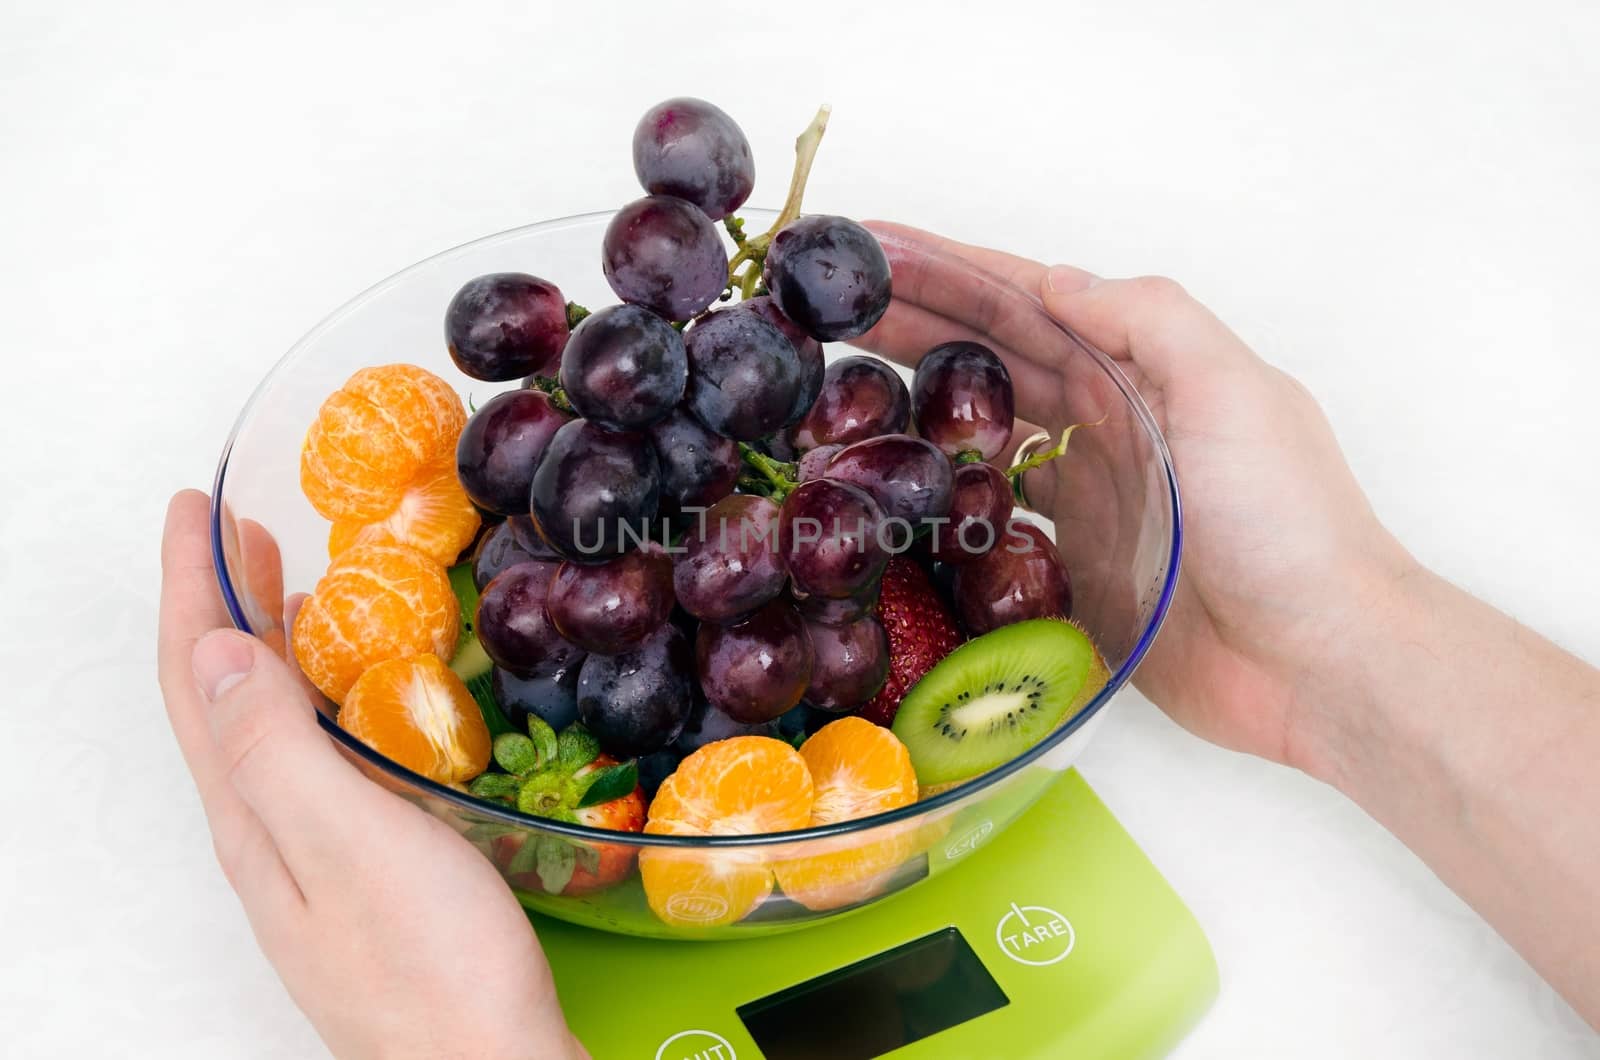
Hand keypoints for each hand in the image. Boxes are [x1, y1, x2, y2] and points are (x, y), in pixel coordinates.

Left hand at [158, 490, 585, 1059]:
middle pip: (220, 698)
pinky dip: (313, 698)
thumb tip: (215, 649)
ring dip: (261, 647)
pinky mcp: (362, 871)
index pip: (196, 680)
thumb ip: (274, 748)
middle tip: (237, 526)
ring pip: (264, 728)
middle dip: (216, 603)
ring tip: (284, 587)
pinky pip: (311, 759)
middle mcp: (267, 835)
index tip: (192, 509)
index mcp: (252, 816)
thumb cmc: (432, 964)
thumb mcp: (348, 840)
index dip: (189, 587)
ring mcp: (312, 857)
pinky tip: (350, 697)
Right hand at [860, 224, 1413, 772]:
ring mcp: (1092, 495)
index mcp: (1144, 369)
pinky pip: (995, 515)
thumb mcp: (1232, 392)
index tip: (872, 247)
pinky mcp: (1076, 567)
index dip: (949, 267)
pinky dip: (948, 491)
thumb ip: (1149, 322)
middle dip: (912, 321)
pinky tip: (897, 484)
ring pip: (986, 429)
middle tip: (828, 307)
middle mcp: (1111, 421)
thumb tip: (1054, 281)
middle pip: (993, 356)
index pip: (1028, 301)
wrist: (1319, 662)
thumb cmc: (1288, 523)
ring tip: (838, 382)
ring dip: (918, 399)